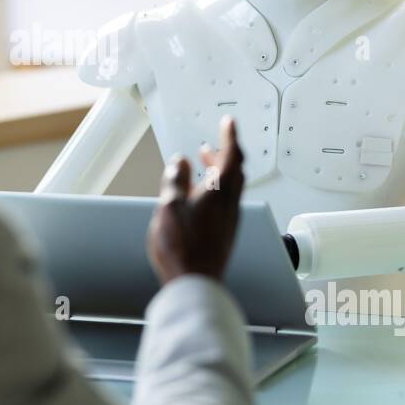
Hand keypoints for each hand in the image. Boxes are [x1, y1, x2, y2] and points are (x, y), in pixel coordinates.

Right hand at [146, 116, 245, 283]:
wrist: (195, 281)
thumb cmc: (182, 245)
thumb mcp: (169, 205)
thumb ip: (175, 179)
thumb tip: (179, 162)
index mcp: (220, 190)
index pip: (232, 154)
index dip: (230, 136)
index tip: (228, 123)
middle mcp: (230, 203)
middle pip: (234, 171)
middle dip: (224, 154)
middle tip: (211, 146)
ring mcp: (229, 219)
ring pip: (230, 187)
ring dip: (219, 173)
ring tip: (203, 168)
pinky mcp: (224, 232)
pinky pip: (224, 202)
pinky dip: (215, 190)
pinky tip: (200, 197)